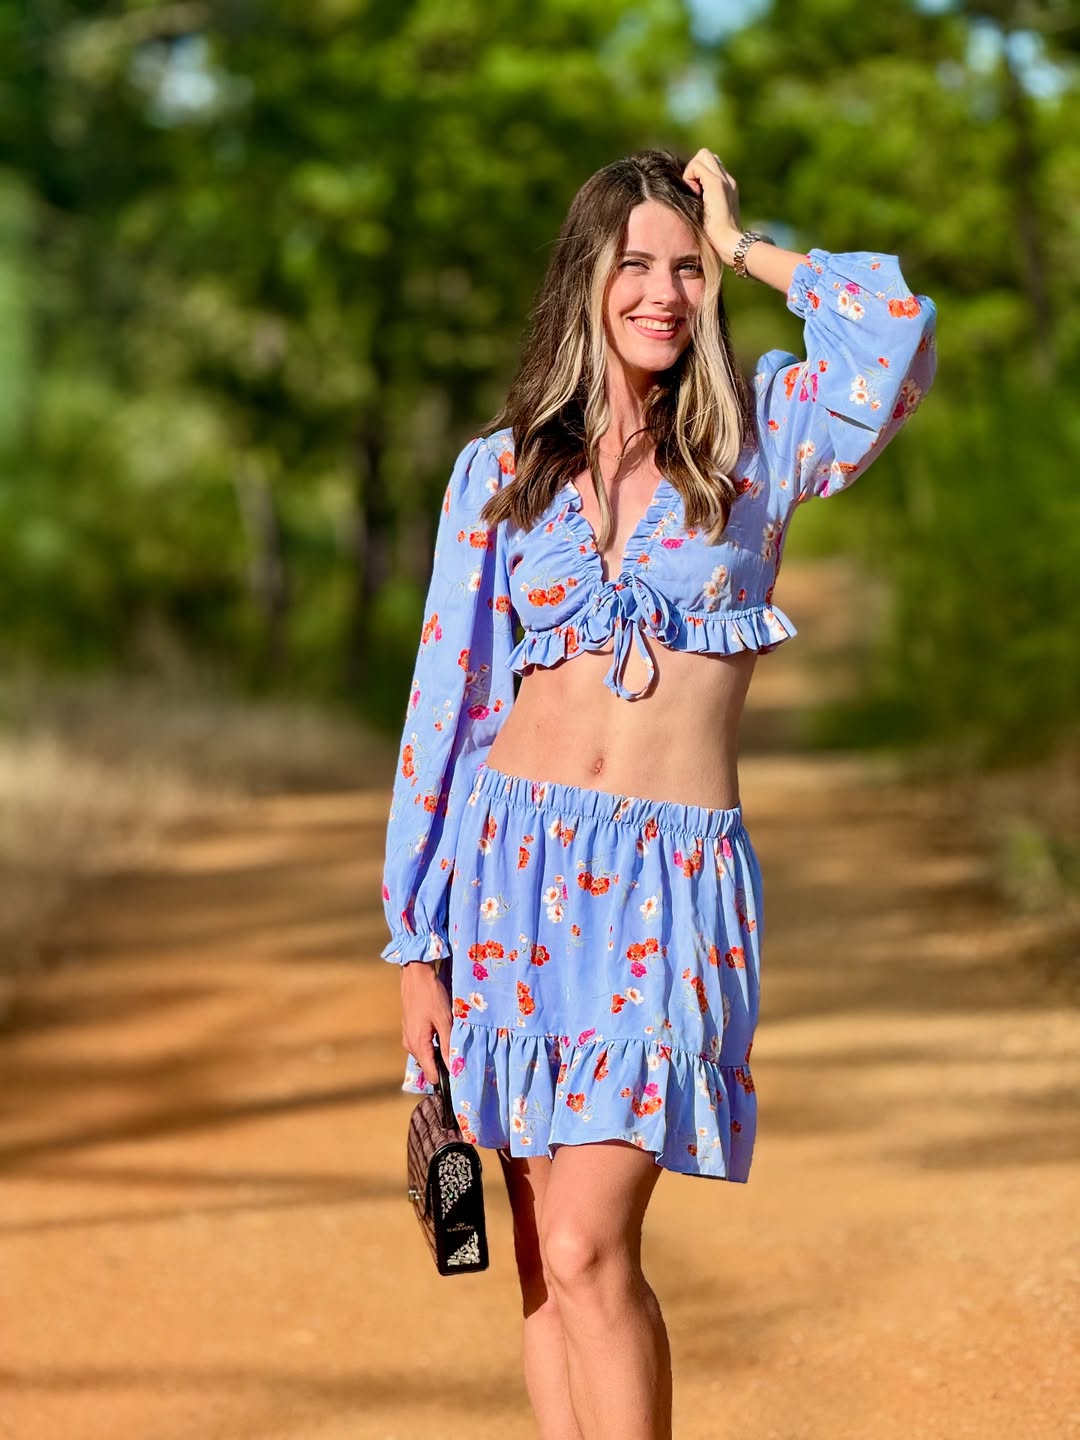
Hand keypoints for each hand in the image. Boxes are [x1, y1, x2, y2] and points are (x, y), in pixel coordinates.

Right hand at [401, 960, 452, 1087]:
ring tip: (453, 1041)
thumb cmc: (431, 995)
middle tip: (461, 1056)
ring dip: (438, 1052)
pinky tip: (443, 1031)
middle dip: (443, 1065)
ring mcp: (407, 1037)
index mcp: (418, 1045)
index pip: (431, 1074)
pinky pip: (422, 1044)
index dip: (445, 1078)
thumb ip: (448, 1046)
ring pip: (426, 1054)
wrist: (415, 974)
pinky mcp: (409, 1029)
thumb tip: (454, 1068)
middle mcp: (410, 1045)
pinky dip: (433, 1043)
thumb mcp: (445, 1021)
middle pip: (428, 1066)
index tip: (459, 1077)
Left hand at [682, 148, 743, 265]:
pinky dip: (690, 176)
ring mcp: (724, 179)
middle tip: (692, 189)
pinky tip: (694, 194)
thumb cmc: (717, 237)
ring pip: (702, 155)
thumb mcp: (709, 215)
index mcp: (728, 187)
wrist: (728, 241)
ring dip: (692, 170)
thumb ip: (704, 201)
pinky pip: (696, 165)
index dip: (698, 174)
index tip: (695, 193)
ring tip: (694, 192)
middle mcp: (728, 179)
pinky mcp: (716, 183)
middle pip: (706, 155)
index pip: (711, 165)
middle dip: (694, 168)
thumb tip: (691, 195)